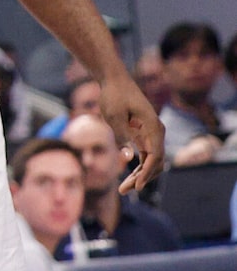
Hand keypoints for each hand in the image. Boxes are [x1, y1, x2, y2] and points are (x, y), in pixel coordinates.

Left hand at [105, 72, 163, 191]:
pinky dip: (139, 167)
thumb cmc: (113, 95)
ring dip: (140, 176)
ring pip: (151, 161)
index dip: (146, 173)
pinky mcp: (144, 135)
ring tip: (124, 189)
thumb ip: (122, 135)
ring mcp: (152, 134)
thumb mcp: (113, 114)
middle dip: (142, 179)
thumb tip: (129, 157)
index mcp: (154, 127)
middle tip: (124, 191)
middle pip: (155, 162)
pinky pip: (146, 156)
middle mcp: (157, 132)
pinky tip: (128, 178)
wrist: (113, 79)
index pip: (155, 156)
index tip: (137, 186)